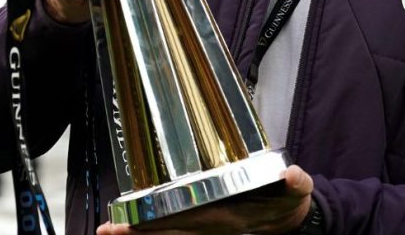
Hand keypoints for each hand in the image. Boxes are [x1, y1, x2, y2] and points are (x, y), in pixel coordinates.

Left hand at [96, 166, 313, 234]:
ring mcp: (209, 229)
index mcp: (226, 216)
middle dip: (137, 233)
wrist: (294, 220)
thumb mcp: (297, 190)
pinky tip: (137, 225)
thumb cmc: (290, 201)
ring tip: (112, 231)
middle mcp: (212, 227)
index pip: (184, 222)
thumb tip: (292, 175)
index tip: (127, 222)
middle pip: (169, 233)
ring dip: (142, 234)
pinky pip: (178, 232)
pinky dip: (156, 230)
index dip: (156, 224)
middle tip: (107, 230)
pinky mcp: (208, 226)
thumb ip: (295, 182)